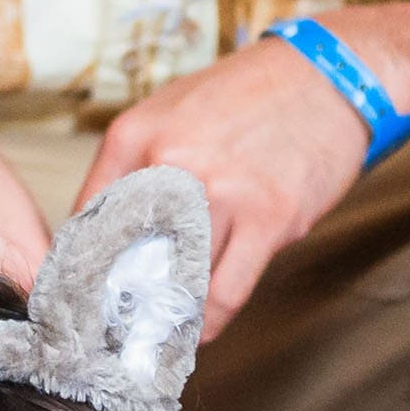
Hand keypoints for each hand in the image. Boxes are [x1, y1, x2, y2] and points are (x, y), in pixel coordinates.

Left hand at [74, 35, 373, 335]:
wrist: (330, 75)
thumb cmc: (245, 97)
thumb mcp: (169, 111)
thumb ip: (131, 166)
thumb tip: (96, 229)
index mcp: (135, 137)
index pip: (84, 219)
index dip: (78, 267)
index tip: (78, 297)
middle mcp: (171, 164)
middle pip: (124, 257)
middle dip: (117, 301)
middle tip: (112, 329)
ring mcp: (223, 193)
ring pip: (175, 281)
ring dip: (163, 316)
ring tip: (153, 335)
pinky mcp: (270, 218)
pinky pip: (226, 292)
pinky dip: (207, 321)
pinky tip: (195, 331)